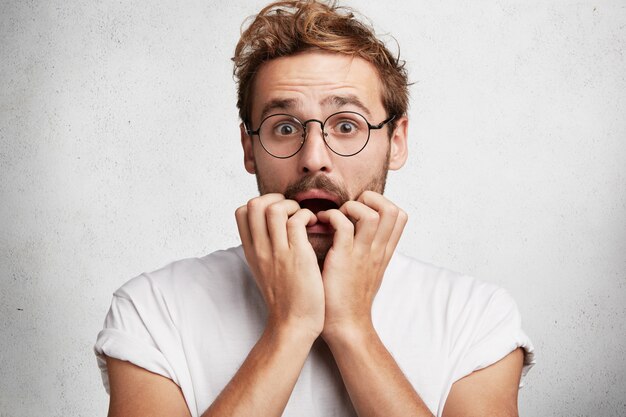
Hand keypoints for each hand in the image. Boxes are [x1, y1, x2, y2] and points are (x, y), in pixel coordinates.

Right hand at [235, 194, 324, 337]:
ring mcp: (278, 252)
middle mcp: (261, 249)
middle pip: (254, 204)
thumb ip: (264, 249)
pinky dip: (308, 216)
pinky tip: (315, 226)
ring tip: (303, 217)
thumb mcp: (265, 271)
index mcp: (252, 252)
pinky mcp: (298, 256)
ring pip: (274, 209)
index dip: (261, 203)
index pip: (241, 212)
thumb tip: (270, 230)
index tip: (278, 212)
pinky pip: (297, 221)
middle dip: (275, 198)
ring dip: (292, 205)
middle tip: (291, 210)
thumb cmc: (285, 299)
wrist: (293, 324)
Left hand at [316, 191, 407, 337]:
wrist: (346, 326)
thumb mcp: (369, 272)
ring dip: (352, 206)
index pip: (400, 217)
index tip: (362, 209)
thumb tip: (359, 233)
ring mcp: (363, 254)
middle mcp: (378, 251)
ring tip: (338, 215)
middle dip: (371, 198)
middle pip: (393, 210)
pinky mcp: (344, 259)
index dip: (382, 203)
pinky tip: (322, 224)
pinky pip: (343, 225)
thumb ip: (369, 251)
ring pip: (373, 214)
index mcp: (384, 252)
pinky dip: (331, 217)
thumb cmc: (351, 300)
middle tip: (351, 208)